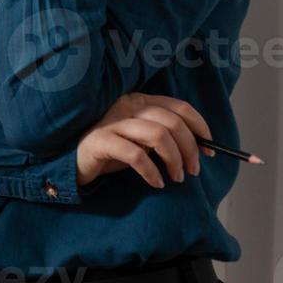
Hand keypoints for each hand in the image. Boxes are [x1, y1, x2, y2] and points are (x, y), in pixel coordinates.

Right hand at [75, 93, 213, 187]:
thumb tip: (201, 147)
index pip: (179, 106)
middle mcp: (126, 106)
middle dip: (190, 149)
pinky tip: (156, 182)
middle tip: (193, 171)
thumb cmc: (112, 151)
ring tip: (176, 177)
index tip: (210, 150)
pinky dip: (151, 171)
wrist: (72, 161)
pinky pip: (135, 155)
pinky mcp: (100, 141)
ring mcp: (111, 122)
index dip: (200, 127)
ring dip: (174, 160)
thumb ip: (164, 136)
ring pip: (157, 135)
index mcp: (139, 101)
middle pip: (172, 122)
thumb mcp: (142, 140)